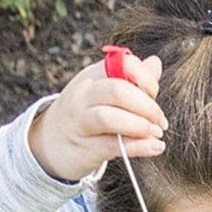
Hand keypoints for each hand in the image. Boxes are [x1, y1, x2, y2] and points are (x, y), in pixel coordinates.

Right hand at [27, 54, 166, 182]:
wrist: (51, 143)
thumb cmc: (86, 114)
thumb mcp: (104, 91)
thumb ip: (132, 79)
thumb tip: (155, 63)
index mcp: (93, 75)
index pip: (124, 64)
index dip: (146, 79)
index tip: (154, 95)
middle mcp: (84, 94)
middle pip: (118, 91)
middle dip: (147, 106)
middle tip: (160, 121)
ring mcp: (82, 121)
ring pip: (110, 117)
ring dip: (140, 126)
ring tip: (157, 133)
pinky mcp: (87, 148)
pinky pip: (114, 145)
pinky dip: (139, 147)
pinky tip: (155, 147)